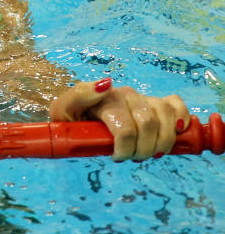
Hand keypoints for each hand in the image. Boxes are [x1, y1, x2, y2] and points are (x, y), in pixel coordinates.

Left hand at [49, 78, 190, 161]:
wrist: (78, 117)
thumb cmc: (70, 118)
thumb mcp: (62, 111)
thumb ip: (78, 96)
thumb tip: (106, 84)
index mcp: (103, 98)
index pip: (125, 127)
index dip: (125, 148)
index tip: (116, 157)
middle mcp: (125, 95)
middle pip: (147, 124)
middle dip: (142, 149)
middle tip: (131, 157)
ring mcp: (141, 97)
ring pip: (165, 116)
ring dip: (162, 141)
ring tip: (149, 151)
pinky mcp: (154, 102)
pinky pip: (175, 105)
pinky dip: (180, 120)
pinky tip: (173, 132)